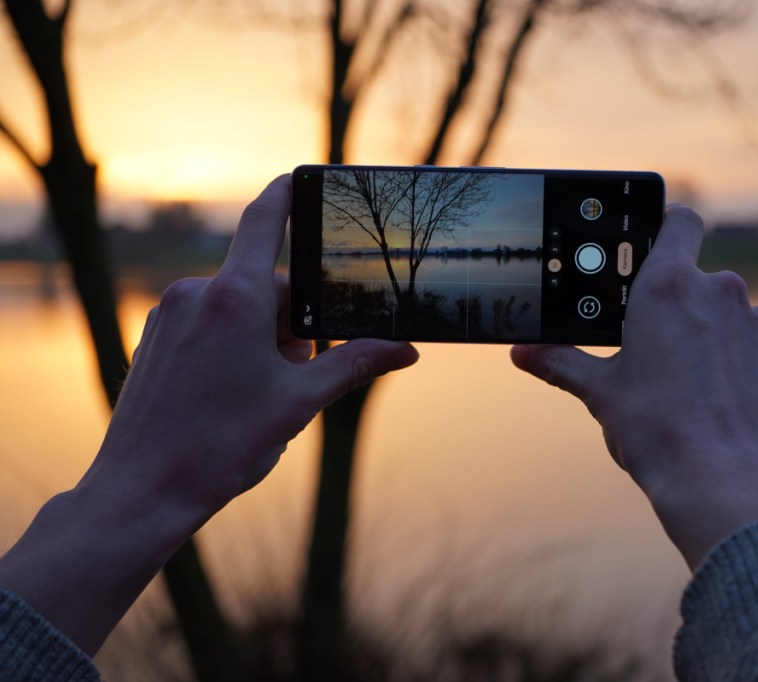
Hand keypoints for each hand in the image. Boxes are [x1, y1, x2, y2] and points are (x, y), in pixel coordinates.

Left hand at [85, 174, 418, 517]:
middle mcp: (196, 293)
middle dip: (292, 326)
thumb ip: (355, 365)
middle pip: (268, 288)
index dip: (287, 194)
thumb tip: (405, 350)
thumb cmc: (221, 446)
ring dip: (261, 341)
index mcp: (236, 299)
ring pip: (238, 309)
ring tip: (253, 397)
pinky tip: (225, 397)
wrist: (142, 491)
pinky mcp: (155, 336)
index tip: (300, 176)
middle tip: (290, 379)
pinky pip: (208, 325)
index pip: (265, 221)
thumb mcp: (299, 403)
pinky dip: (229, 348)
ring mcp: (169, 314)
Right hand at [511, 205, 757, 570]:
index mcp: (668, 287)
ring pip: (736, 319)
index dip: (669, 228)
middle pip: (703, 282)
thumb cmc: (656, 433)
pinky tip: (732, 406)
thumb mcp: (601, 393)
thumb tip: (523, 352)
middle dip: (685, 311)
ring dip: (720, 341)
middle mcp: (722, 291)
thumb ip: (562, 362)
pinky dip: (751, 370)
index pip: (679, 221)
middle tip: (663, 353)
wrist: (726, 485)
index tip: (658, 247)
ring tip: (699, 390)